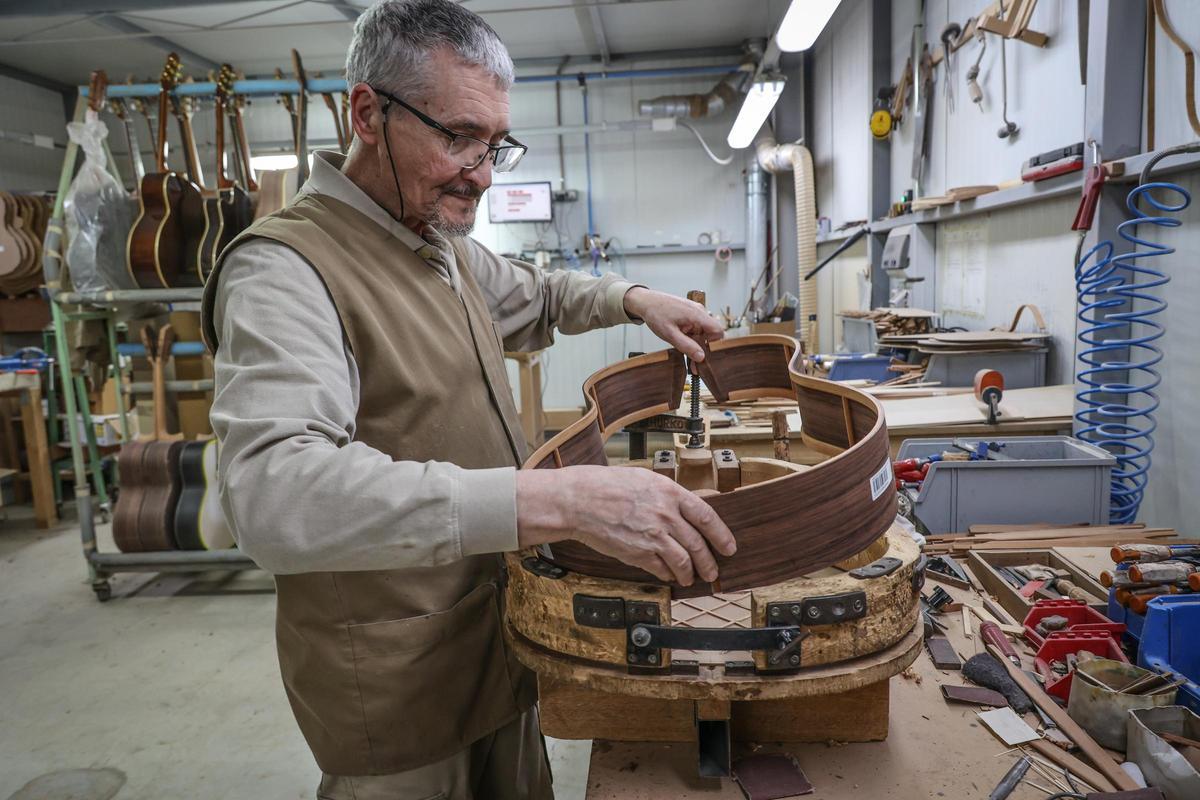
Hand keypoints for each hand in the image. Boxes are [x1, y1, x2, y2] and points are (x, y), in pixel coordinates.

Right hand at [515, 465, 736, 585]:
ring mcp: (652, 536)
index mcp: (670, 493)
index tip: (729, 547)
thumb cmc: (609, 486)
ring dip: (691, 573)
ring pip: (683, 561)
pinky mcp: (638, 554)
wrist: (580, 501)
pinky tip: (669, 576)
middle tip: (713, 571)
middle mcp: (665, 515)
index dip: (722, 535)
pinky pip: (661, 569)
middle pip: (698, 544)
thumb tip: (692, 508)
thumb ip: (670, 495)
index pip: (706, 517)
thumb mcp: (646, 480)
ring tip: (692, 578)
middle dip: (709, 562)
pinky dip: (668, 575)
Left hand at [623, 287, 723, 361]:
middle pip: (711, 333)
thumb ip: (687, 346)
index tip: (705, 356)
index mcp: (697, 315)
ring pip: (704, 331)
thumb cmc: (656, 314)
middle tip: (693, 364)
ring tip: (683, 351)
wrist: (646, 301)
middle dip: (703, 348)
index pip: (718, 331)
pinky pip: (697, 327)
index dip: (714, 345)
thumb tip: (701, 357)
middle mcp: (700, 311)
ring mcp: (695, 311)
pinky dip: (692, 336)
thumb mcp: (670, 334)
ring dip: (696, 343)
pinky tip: (682, 341)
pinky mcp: (691, 313)